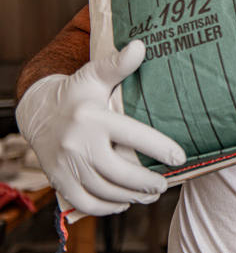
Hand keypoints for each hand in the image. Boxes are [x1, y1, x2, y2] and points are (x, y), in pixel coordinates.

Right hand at [15, 40, 185, 214]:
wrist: (38, 111)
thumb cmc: (76, 93)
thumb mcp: (94, 75)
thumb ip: (118, 65)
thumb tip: (141, 45)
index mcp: (93, 117)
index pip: (132, 135)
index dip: (159, 148)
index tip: (179, 157)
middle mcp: (78, 143)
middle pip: (119, 172)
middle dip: (146, 182)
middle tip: (165, 183)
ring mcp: (67, 164)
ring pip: (104, 190)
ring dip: (131, 197)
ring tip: (151, 194)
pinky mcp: (59, 179)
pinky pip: (84, 202)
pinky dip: (106, 207)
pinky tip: (123, 203)